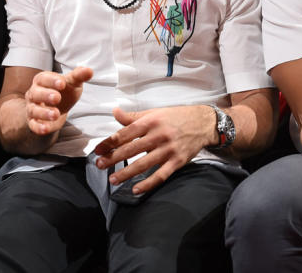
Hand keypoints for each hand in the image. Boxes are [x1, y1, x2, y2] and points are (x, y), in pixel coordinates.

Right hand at [25, 67, 92, 135]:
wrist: (59, 106)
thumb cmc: (64, 91)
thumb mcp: (73, 82)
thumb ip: (79, 76)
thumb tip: (89, 71)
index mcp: (42, 80)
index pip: (44, 78)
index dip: (52, 80)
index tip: (62, 83)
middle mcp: (34, 93)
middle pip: (36, 93)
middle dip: (46, 95)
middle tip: (57, 98)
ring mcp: (32, 108)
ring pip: (34, 110)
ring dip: (44, 113)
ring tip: (55, 114)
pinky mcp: (34, 122)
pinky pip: (34, 125)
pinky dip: (39, 127)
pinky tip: (46, 128)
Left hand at [93, 105, 214, 194]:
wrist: (204, 123)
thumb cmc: (177, 117)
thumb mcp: (155, 112)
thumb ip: (134, 116)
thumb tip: (114, 112)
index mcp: (151, 121)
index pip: (125, 133)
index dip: (109, 142)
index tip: (98, 150)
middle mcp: (159, 135)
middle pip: (131, 149)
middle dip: (113, 158)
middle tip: (99, 165)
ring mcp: (169, 149)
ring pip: (143, 164)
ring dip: (126, 173)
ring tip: (113, 179)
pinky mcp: (177, 161)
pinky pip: (160, 175)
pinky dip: (148, 184)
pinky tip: (136, 190)